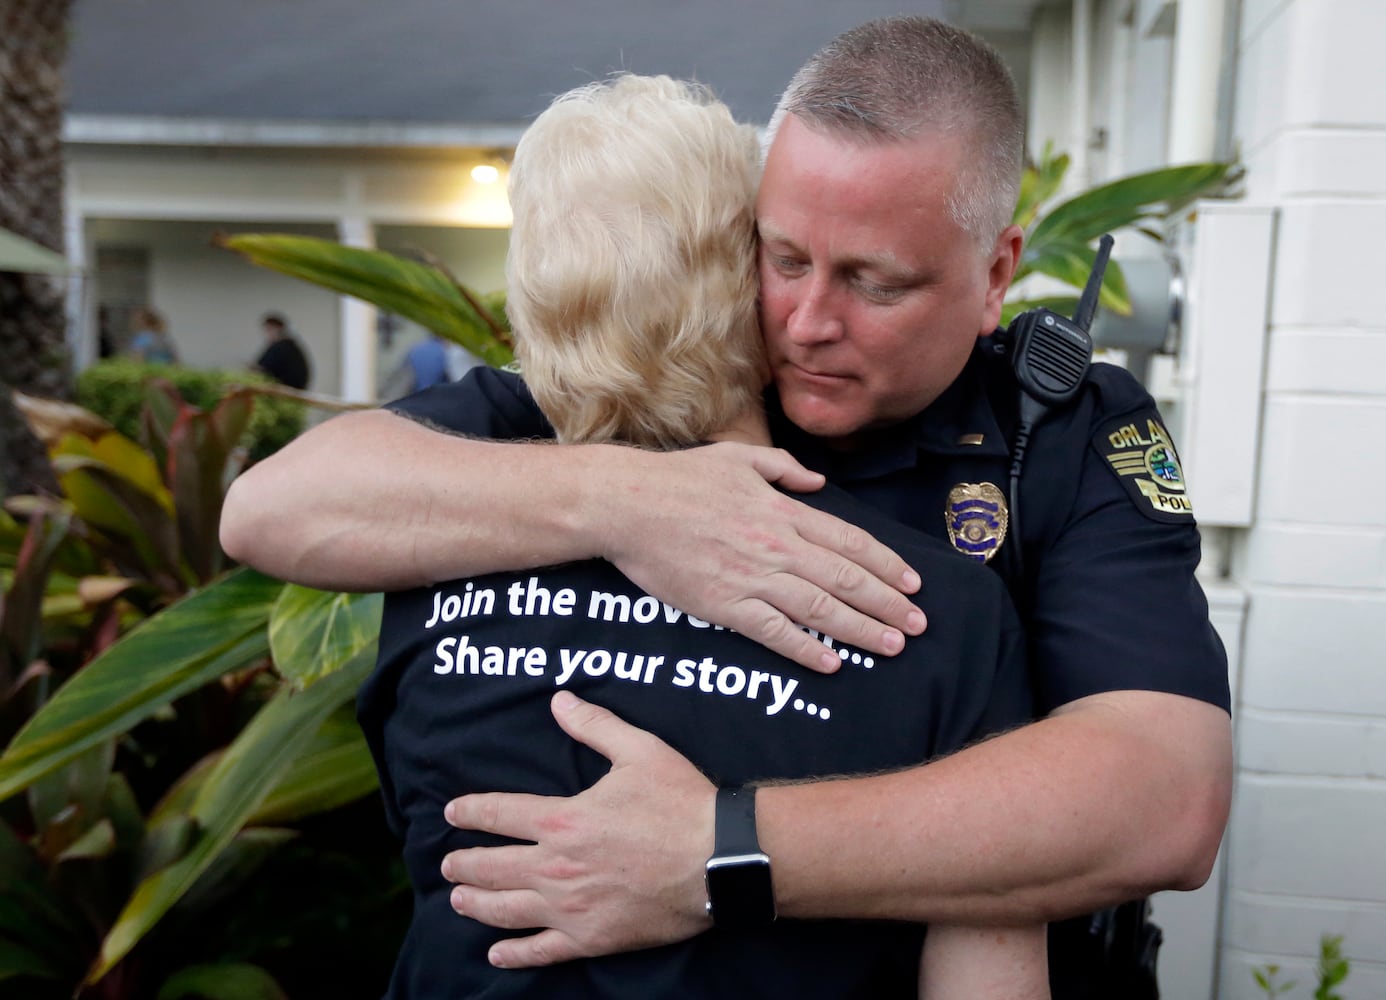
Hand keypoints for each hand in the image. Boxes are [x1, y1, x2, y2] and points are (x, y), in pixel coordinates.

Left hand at [441, 692, 715, 967]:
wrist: (720, 859)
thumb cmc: (681, 802)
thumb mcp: (638, 750)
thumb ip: (594, 725)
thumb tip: (559, 700)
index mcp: (562, 819)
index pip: (499, 814)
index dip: (470, 812)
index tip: (451, 813)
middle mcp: (556, 866)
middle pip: (492, 867)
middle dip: (463, 864)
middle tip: (448, 863)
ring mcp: (571, 907)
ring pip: (506, 910)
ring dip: (476, 904)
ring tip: (458, 900)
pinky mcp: (592, 937)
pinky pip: (542, 951)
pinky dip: (514, 954)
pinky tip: (497, 954)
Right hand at [594, 441, 924, 673]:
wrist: (628, 506)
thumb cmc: (679, 478)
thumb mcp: (738, 457)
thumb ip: (783, 468)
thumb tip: (818, 482)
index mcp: (782, 510)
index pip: (848, 542)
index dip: (885, 565)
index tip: (912, 583)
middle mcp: (776, 545)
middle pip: (845, 579)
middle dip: (887, 604)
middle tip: (918, 626)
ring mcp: (752, 577)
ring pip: (820, 609)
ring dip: (861, 630)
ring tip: (892, 646)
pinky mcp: (724, 605)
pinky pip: (774, 632)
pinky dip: (806, 649)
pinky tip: (832, 664)